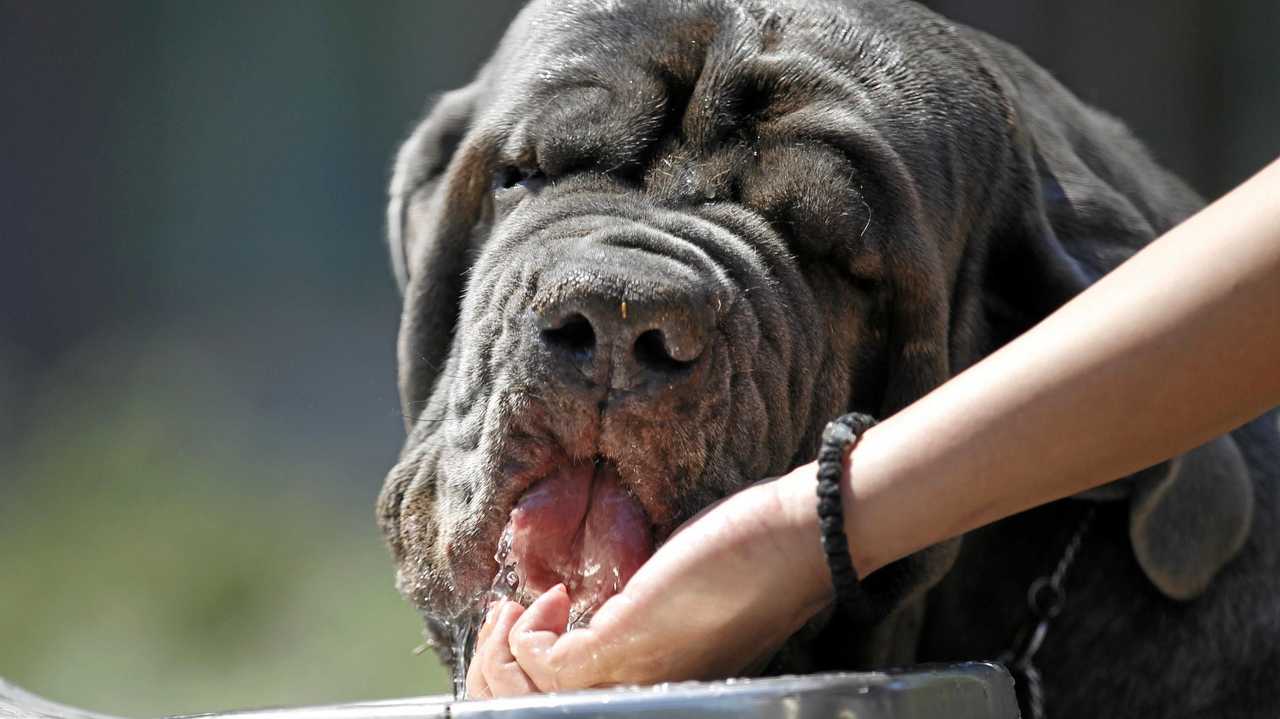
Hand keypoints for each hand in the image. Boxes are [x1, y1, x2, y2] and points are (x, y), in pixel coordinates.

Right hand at [465, 468, 833, 694]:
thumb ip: (636, 624)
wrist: (796, 543)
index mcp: (656, 693)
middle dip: (493, 671)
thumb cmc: (746, 565)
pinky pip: (543, 662)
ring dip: (501, 649)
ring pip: (526, 695)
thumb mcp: (680, 608)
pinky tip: (552, 598)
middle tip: (503, 620)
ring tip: (514, 610)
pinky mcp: (627, 644)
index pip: (566, 711)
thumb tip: (581, 614)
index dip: (519, 683)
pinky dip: (529, 631)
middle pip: (531, 711)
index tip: (517, 633)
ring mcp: (633, 678)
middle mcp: (642, 696)